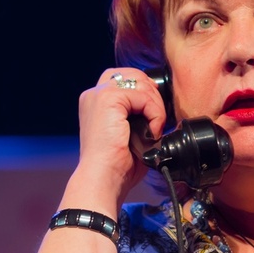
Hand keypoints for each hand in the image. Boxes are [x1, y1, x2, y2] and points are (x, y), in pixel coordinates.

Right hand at [72, 68, 167, 205]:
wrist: (104, 177)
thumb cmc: (116, 164)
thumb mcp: (128, 133)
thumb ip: (138, 115)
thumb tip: (159, 108)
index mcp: (95, 102)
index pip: (125, 79)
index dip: (145, 91)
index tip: (155, 111)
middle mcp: (94, 94)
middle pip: (133, 74)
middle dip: (152, 93)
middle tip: (157, 119)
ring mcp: (99, 94)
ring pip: (141, 83)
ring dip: (155, 105)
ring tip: (154, 128)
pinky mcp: (107, 99)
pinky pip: (143, 96)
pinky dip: (154, 112)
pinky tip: (151, 131)